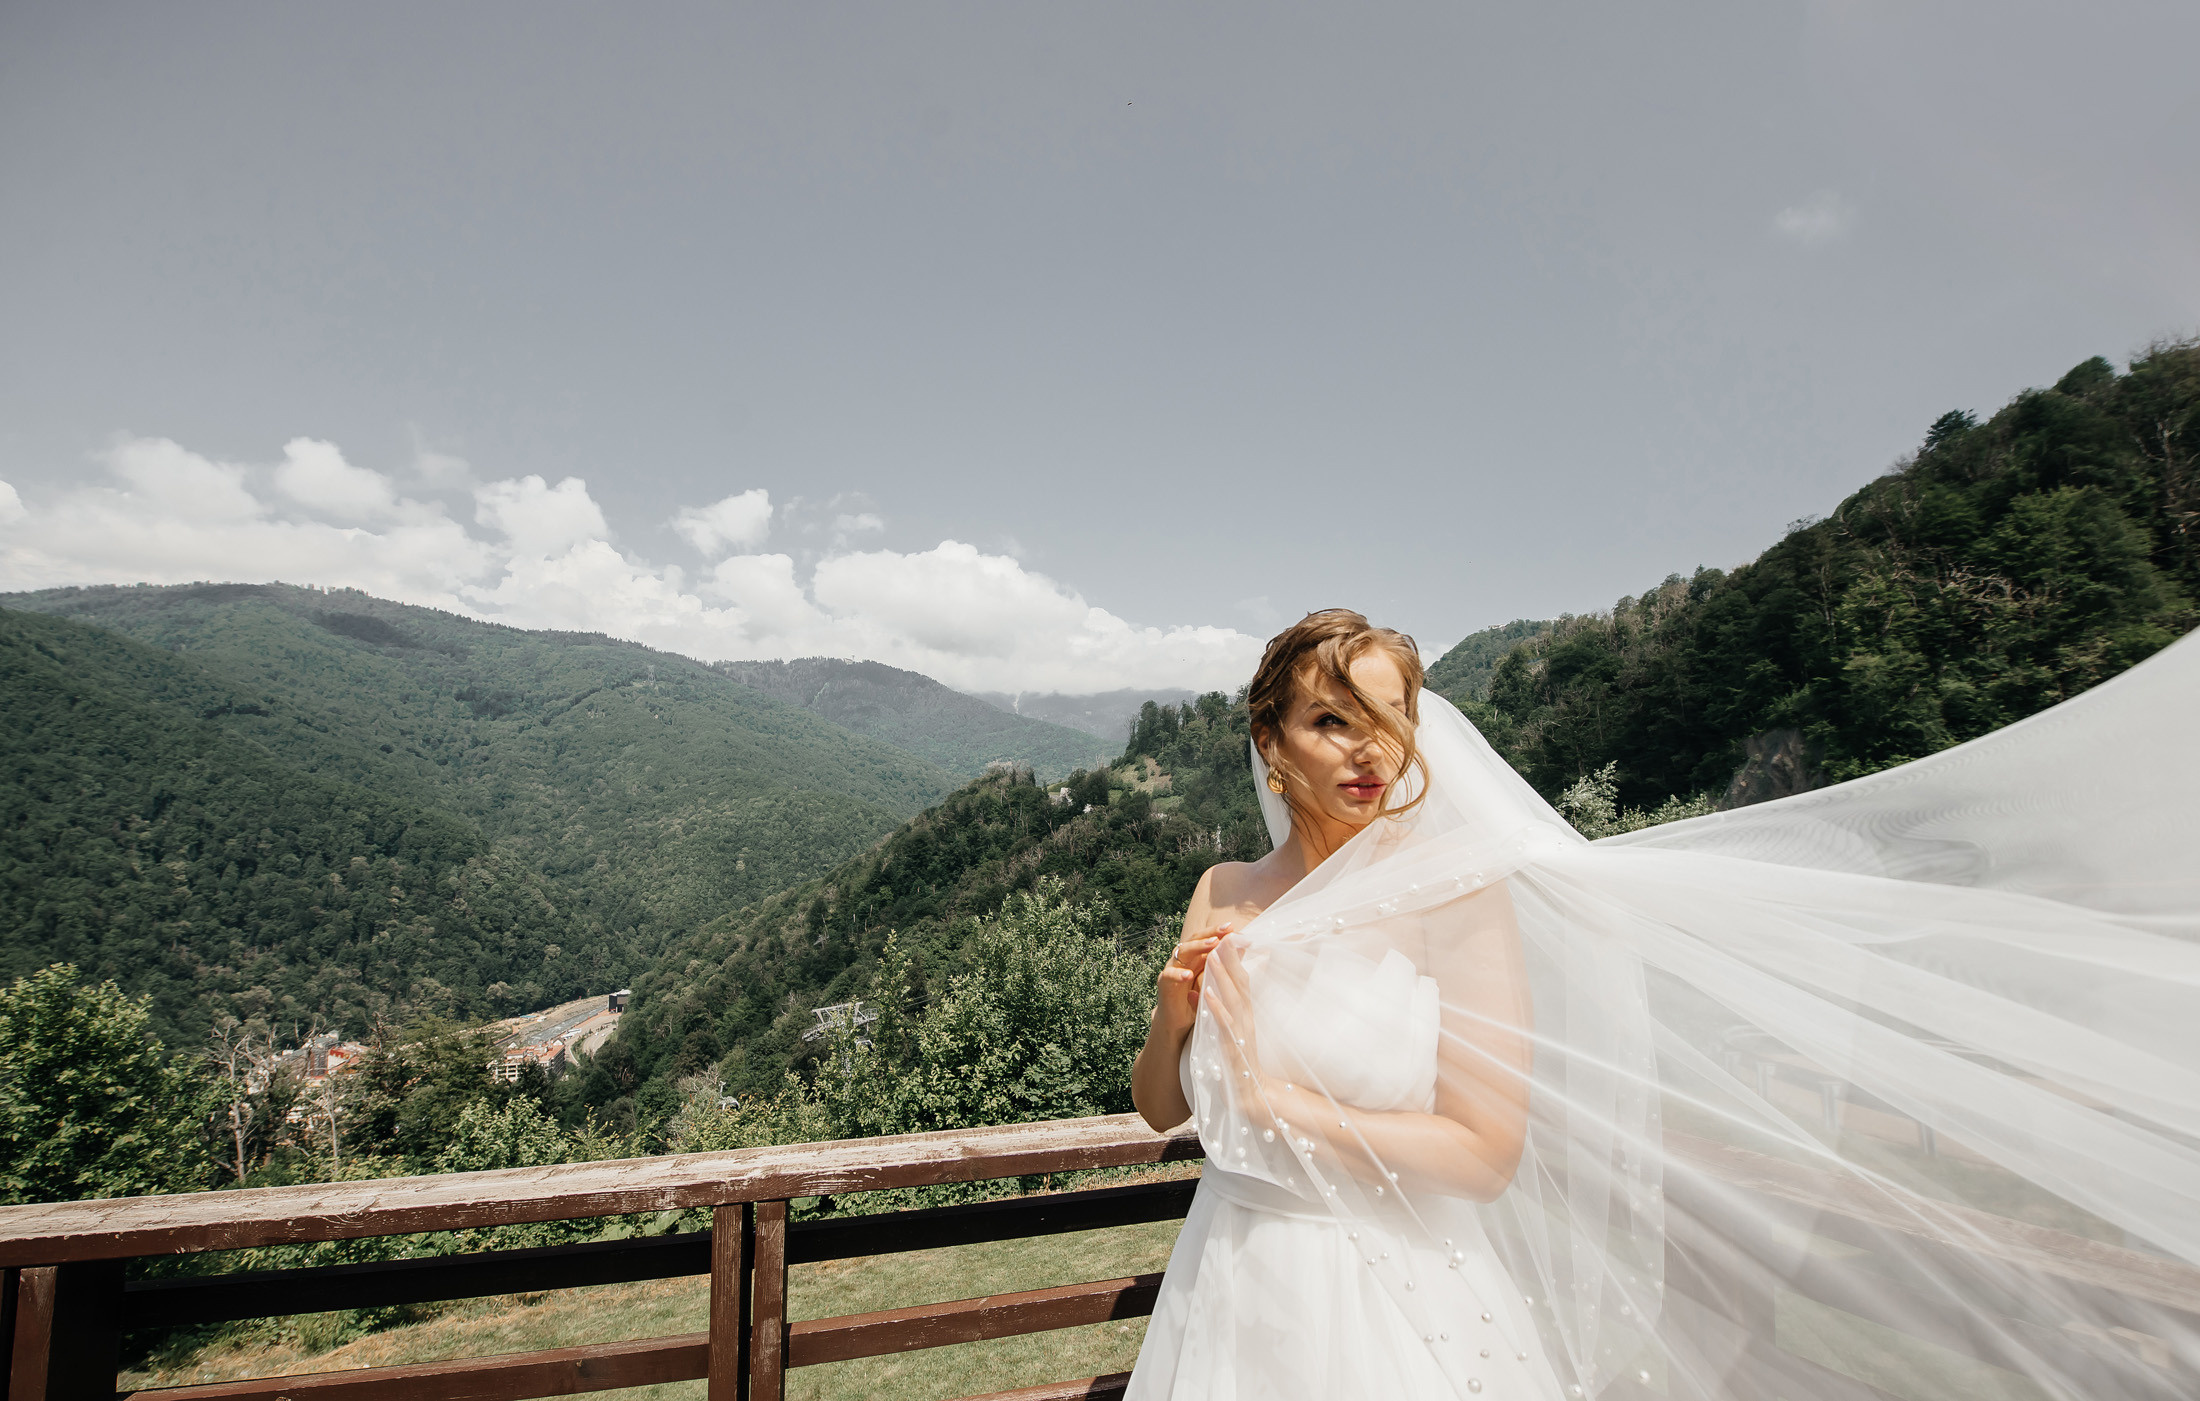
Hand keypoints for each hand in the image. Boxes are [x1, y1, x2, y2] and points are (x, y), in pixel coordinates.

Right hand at [1156, 925, 1229, 1036]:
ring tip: (1213, 944)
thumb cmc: (1196, 999)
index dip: (1219, 932)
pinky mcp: (1164, 984)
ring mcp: (1172, 969)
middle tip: (1226, 930)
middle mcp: (1183, 959)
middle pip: (1194, 939)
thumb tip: (1241, 947)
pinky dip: (1177, 974)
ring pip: (1182, 951)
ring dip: (1197, 946)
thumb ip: (1223, 964)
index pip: (1206, 938)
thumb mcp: (1212, 980)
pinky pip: (1168, 975)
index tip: (1234, 927)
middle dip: (1211, 933)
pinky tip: (1188, 974)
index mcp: (1195, 957)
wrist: (1178, 1021)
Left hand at [1201, 937, 1259, 1074]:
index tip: (1229, 936)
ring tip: (1214, 956)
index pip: (1242, 981)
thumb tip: (1216, 989)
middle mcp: (1245, 1019)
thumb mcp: (1238, 1030)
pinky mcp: (1232, 1047)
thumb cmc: (1243, 1061)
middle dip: (1230, 959)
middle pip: (1239, 984)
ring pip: (1232, 999)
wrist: (1254, 1093)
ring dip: (1223, 977)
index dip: (1236, 959)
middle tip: (1223, 935)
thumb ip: (1232, 1009)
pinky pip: (1223, 1024)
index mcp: (1245, 1014)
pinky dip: (1216, 1008)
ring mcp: (1240, 1032)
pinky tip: (1207, 994)